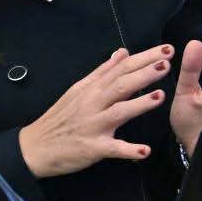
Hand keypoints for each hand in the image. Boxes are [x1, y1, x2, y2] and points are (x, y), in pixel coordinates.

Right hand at [19, 45, 173, 177]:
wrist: (34, 147)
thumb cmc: (60, 117)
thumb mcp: (78, 89)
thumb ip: (102, 71)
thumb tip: (122, 52)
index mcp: (92, 88)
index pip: (121, 68)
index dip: (144, 58)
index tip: (166, 49)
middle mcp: (93, 103)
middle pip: (121, 85)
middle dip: (145, 74)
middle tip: (167, 64)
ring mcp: (93, 126)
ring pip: (119, 112)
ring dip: (140, 104)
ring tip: (160, 96)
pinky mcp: (92, 148)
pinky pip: (112, 149)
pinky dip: (128, 150)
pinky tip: (144, 151)